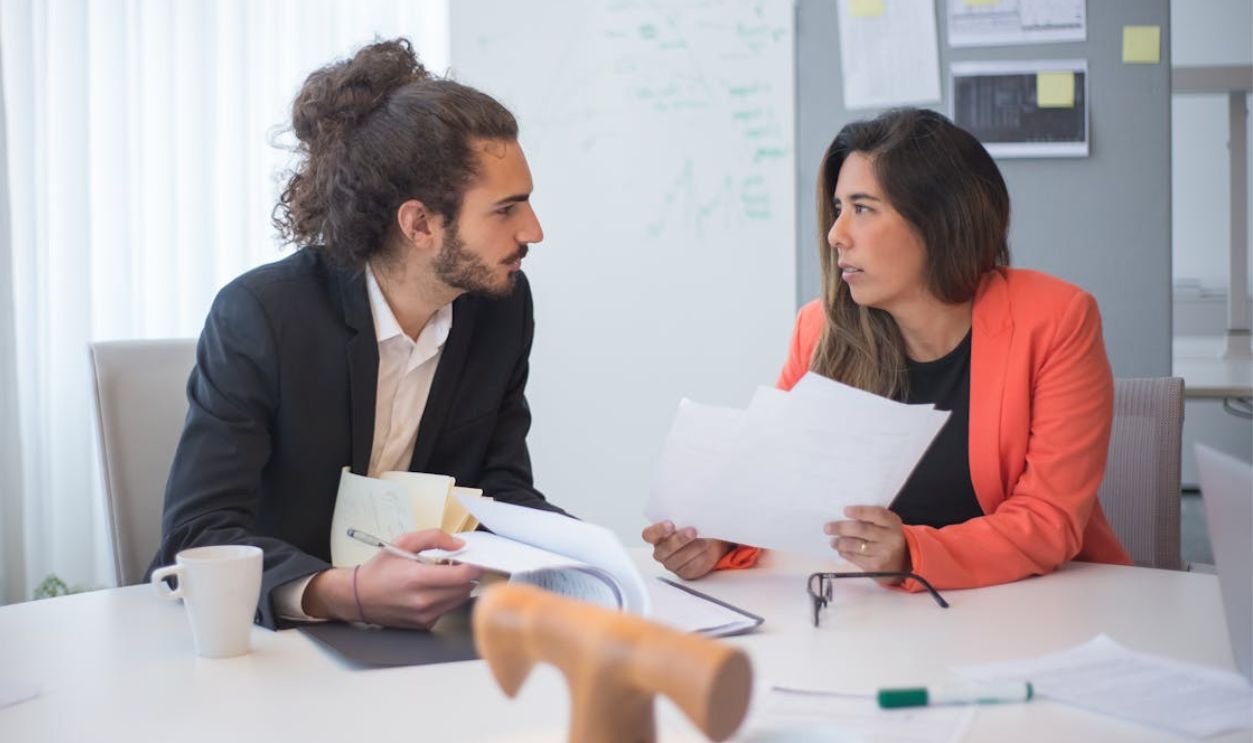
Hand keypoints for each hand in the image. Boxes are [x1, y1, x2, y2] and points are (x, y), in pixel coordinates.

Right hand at [305, 529, 483, 628]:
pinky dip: (447, 598)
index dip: (474, 566)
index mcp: (418, 579)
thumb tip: (458, 544)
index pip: (462, 576)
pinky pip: (447, 609)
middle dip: (466, 575)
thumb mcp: (403, 542)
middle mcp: (423, 601)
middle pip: (464, 589)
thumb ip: (434, 537)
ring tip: (443, 575)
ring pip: (459, 600)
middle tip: (456, 564)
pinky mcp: (424, 624)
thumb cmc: (379, 570)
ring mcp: (424, 616)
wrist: (358, 597)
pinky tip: (434, 589)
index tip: (475, 560)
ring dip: (458, 586)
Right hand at [641, 521, 731, 579]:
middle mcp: (661, 551)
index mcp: (656, 536)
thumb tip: (693, 512)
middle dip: (680, 539)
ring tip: (706, 541)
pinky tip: (707, 550)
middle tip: (693, 531)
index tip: (670, 524)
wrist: (707, 543)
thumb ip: (684, 518)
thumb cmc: (692, 528)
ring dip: (695, 548)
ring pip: (680, 558)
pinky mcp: (684, 572)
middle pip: (665, 548)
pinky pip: (692, 567)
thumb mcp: (686, 520)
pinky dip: (701, 558)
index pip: (648, 534)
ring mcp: (671, 564)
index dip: (657, 530)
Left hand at [825, 506, 909, 581]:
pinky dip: (845, 553)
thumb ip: (872, 519)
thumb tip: (844, 516)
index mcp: (893, 523)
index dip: (860, 512)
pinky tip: (841, 550)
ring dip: (840, 542)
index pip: (876, 514)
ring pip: (855, 545)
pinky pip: (855, 558)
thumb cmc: (889, 539)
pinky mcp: (875, 567)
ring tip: (833, 541)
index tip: (845, 511)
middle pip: (861, 530)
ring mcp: (883, 554)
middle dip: (841, 528)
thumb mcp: (887, 526)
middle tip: (828, 528)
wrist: (903, 564)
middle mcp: (891, 538)